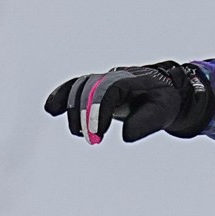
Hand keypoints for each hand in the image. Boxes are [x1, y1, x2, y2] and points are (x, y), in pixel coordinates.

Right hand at [42, 62, 212, 143]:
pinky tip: (51, 110)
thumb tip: (125, 137)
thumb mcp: (163, 112)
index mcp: (132, 80)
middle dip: (85, 114)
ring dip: (73, 110)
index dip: (98, 110)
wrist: (164, 88)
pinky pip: (75, 87)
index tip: (97, 133)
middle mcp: (114, 76)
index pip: (109, 89)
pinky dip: (61, 96)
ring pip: (79, 87)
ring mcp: (103, 79)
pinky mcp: (95, 87)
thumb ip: (146, 123)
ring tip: (79, 134)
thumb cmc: (163, 100)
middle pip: (89, 87)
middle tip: (91, 139)